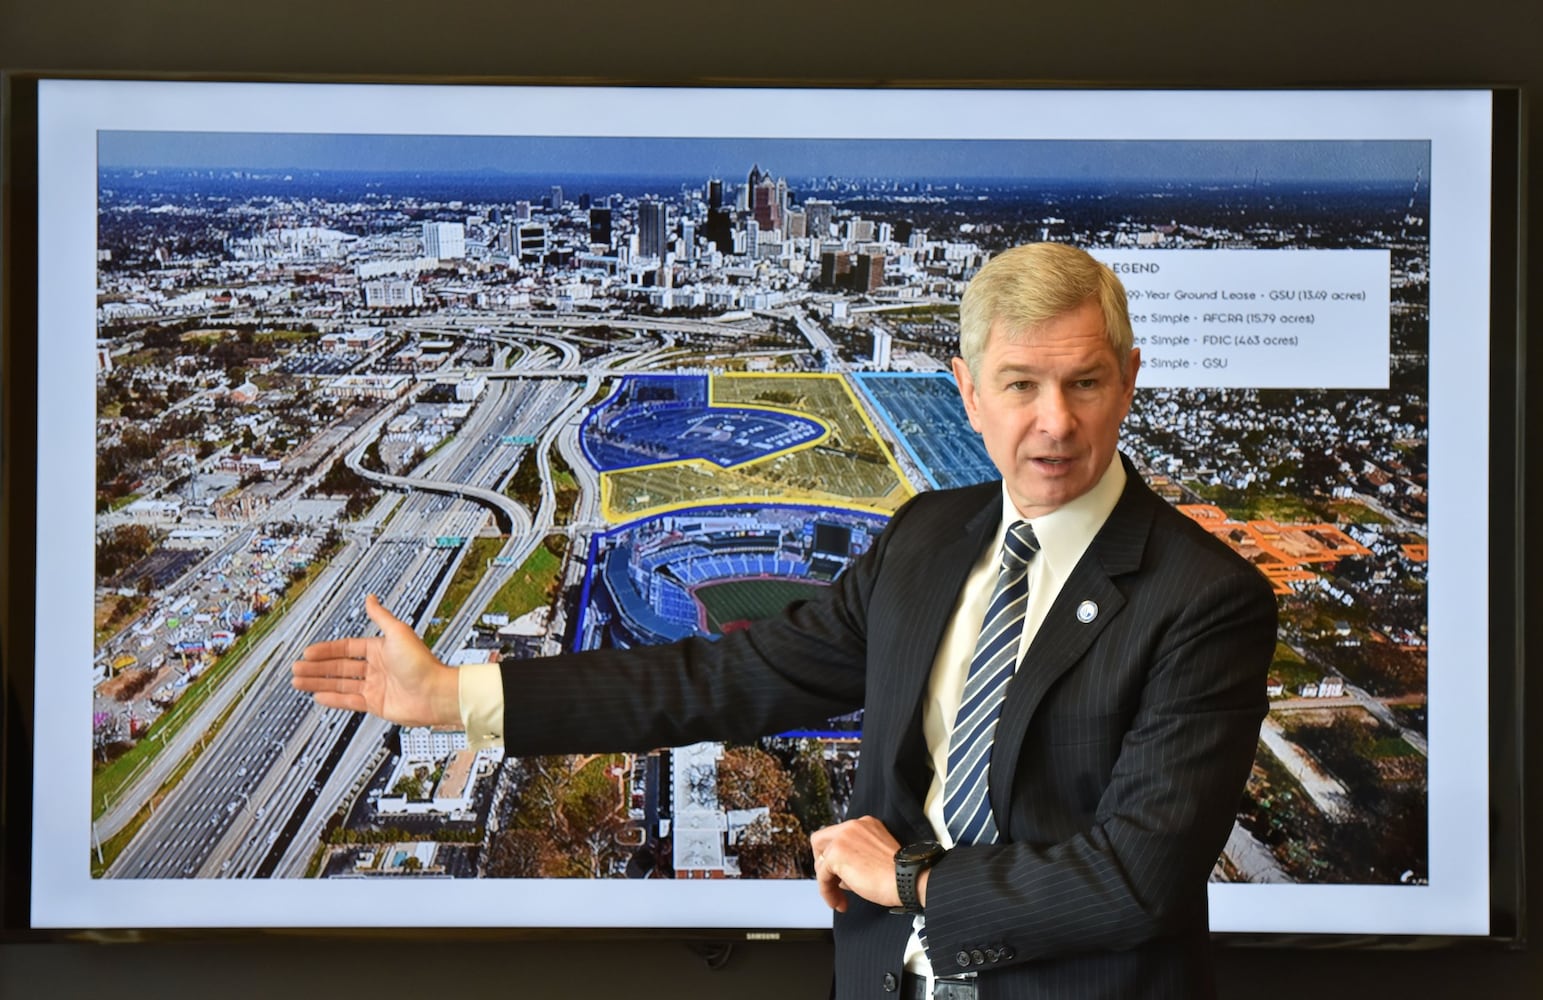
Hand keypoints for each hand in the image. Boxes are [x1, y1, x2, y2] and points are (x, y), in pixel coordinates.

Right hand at [290, 594, 459, 726]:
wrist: (435, 693)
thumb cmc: (422, 662)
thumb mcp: (398, 632)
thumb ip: (380, 616)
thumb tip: (370, 597)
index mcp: (380, 649)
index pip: (346, 648)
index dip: (326, 650)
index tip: (308, 651)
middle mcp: (377, 667)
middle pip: (339, 666)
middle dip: (317, 667)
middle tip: (296, 668)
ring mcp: (376, 686)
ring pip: (340, 683)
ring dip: (319, 682)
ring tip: (298, 682)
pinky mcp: (376, 704)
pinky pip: (349, 700)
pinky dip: (333, 699)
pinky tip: (318, 696)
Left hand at [809, 816, 903, 912]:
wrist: (907, 880)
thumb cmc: (899, 875)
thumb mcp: (876, 856)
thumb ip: (857, 856)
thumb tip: (838, 872)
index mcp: (865, 824)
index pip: (838, 836)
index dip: (835, 857)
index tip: (841, 873)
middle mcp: (852, 826)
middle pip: (821, 841)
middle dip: (823, 865)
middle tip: (832, 882)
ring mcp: (842, 838)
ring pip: (820, 861)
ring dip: (828, 883)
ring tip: (840, 898)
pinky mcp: (836, 854)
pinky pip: (822, 876)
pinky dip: (827, 892)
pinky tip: (839, 903)